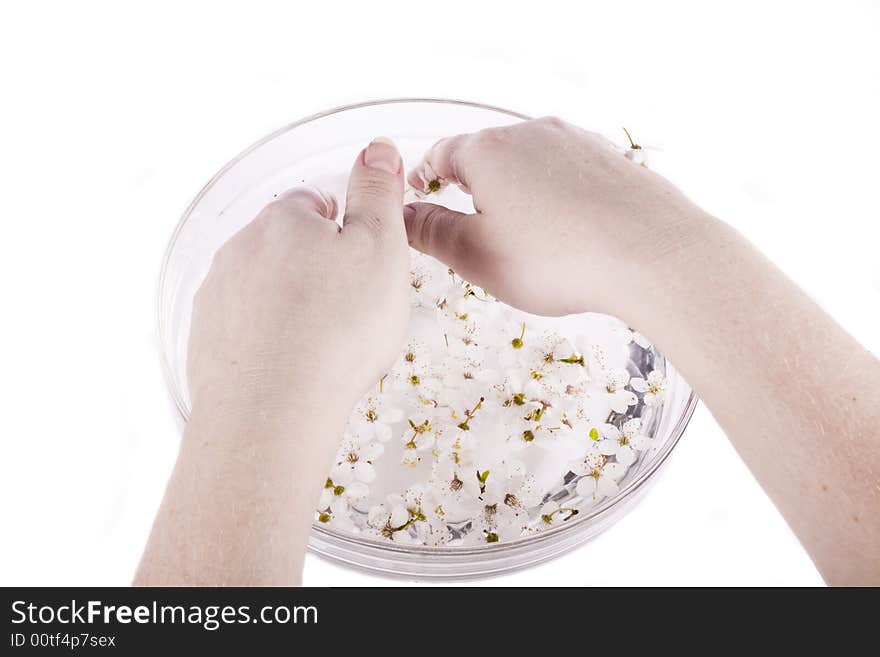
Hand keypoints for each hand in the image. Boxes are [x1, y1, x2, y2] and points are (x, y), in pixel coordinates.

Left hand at [187, 138, 409, 428]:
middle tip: (350, 309)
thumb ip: (378, 194)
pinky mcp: (205, 340)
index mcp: (282, 220)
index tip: (364, 265)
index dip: (345, 230)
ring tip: (321, 344)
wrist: (273, 410)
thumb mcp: (380, 249)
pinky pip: (243, 328)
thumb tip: (377, 149)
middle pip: (286, 246)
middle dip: (315, 268)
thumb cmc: (337, 328)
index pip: (315, 204)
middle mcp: (239, 249)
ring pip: (262, 287)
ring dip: (288, 304)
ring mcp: (216, 296)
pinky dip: (265, 339)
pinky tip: (290, 366)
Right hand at [404, 117, 705, 317]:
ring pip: (528, 163)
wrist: (654, 255)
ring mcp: (575, 140)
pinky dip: (554, 195)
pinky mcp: (609, 157)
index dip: (424, 178)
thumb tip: (404, 216)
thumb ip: (432, 233)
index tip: (420, 194)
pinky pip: (566, 172)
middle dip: (472, 187)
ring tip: (520, 235)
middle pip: (486, 155)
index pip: (440, 156)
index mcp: (487, 151)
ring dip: (515, 192)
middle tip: (469, 226)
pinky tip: (564, 229)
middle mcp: (530, 133)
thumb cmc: (560, 259)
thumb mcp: (477, 255)